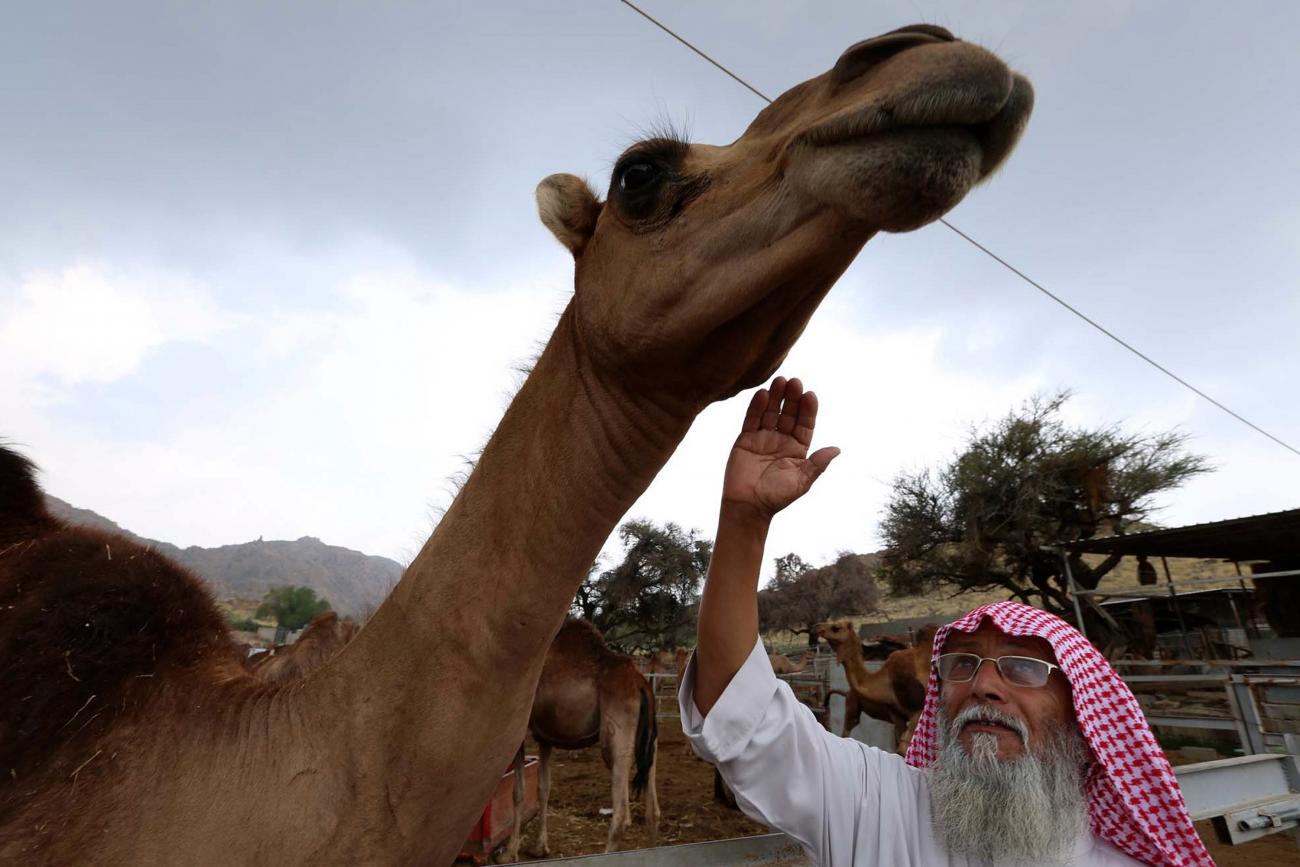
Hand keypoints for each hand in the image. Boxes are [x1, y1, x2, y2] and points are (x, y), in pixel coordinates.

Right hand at [721, 376, 839, 520]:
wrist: (748, 507)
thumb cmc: (777, 497)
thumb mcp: (802, 481)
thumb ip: (818, 464)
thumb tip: (837, 449)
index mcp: (797, 450)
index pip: (805, 425)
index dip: (808, 410)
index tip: (810, 395)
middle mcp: (781, 441)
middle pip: (788, 414)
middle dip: (792, 398)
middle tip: (795, 381)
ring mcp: (763, 438)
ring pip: (771, 413)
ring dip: (776, 397)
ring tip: (780, 381)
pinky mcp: (745, 439)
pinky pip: (752, 420)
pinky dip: (757, 407)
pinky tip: (763, 394)